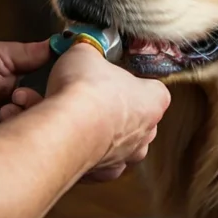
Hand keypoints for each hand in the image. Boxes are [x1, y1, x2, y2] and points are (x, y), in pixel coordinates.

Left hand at [0, 40, 50, 149]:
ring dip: (27, 120)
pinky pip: (23, 153)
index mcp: (18, 89)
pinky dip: (17, 139)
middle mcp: (18, 114)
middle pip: (52, 115)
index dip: (58, 85)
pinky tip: (0, 125)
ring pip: (40, 134)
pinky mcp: (0, 158)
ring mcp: (9, 137)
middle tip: (20, 97)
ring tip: (5, 110)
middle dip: (44, 105)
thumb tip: (56, 44)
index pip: (52, 91)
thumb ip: (25, 54)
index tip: (56, 77)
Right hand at [2, 43, 170, 181]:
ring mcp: (125, 156)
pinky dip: (81, 151)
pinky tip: (64, 137)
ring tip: (70, 116)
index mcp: (153, 100)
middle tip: (86, 94)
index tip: (111, 75)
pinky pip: (95, 161)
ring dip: (95, 130)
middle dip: (111, 107)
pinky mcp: (102, 172)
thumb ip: (89, 49)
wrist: (64, 130)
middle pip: (134, 116)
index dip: (130, 79)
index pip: (152, 87)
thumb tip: (84, 45)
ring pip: (114, 142)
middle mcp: (145, 132)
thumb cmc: (84, 91)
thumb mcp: (85, 53)